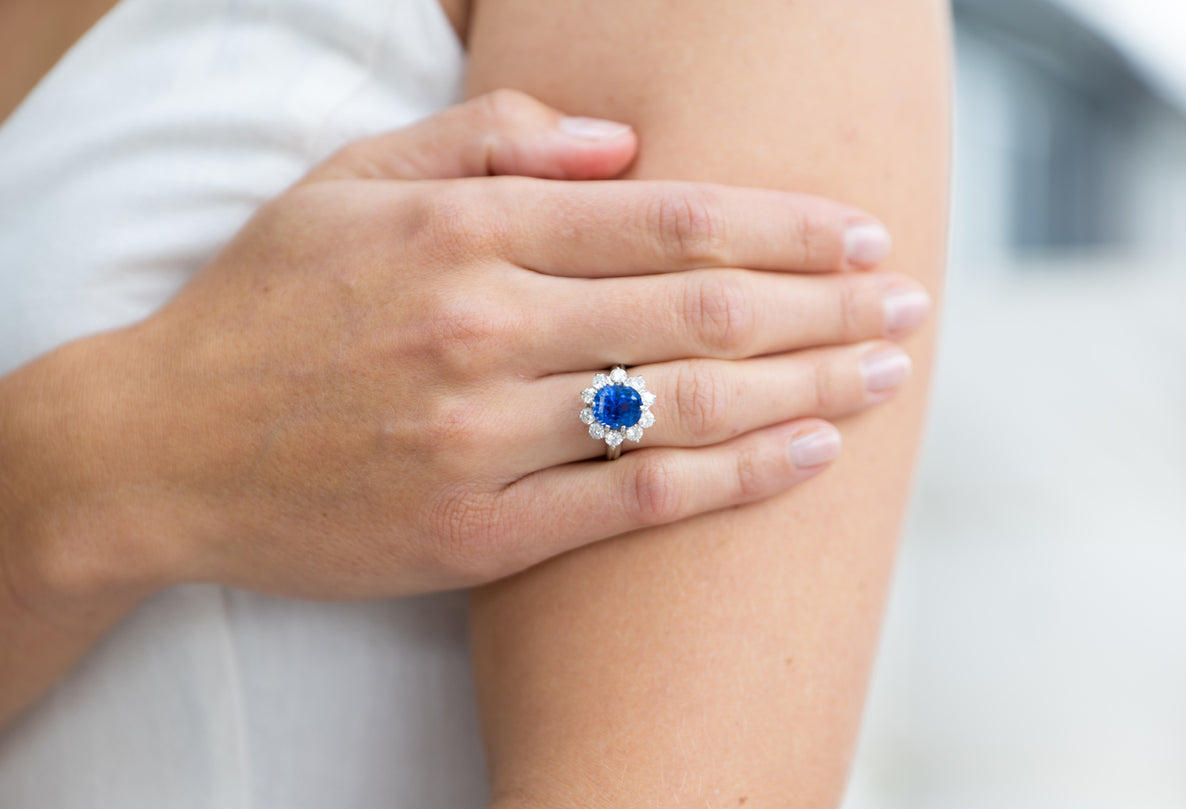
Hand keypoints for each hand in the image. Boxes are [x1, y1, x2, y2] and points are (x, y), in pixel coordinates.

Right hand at [7, 90, 928, 608]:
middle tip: (908, 305)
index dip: (783, 223)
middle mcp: (484, 326)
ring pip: (688, 402)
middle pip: (702, 304)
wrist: (159, 447)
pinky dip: (734, 479)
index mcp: (464, 230)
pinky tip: (808, 456)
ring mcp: (482, 435)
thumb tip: (619, 137)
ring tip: (884, 375)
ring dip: (807, 384)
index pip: (668, 215)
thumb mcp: (351, 179)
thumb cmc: (263, 304)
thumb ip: (487, 138)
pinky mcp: (476, 529)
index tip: (858, 234)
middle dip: (825, 302)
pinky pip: (635, 503)